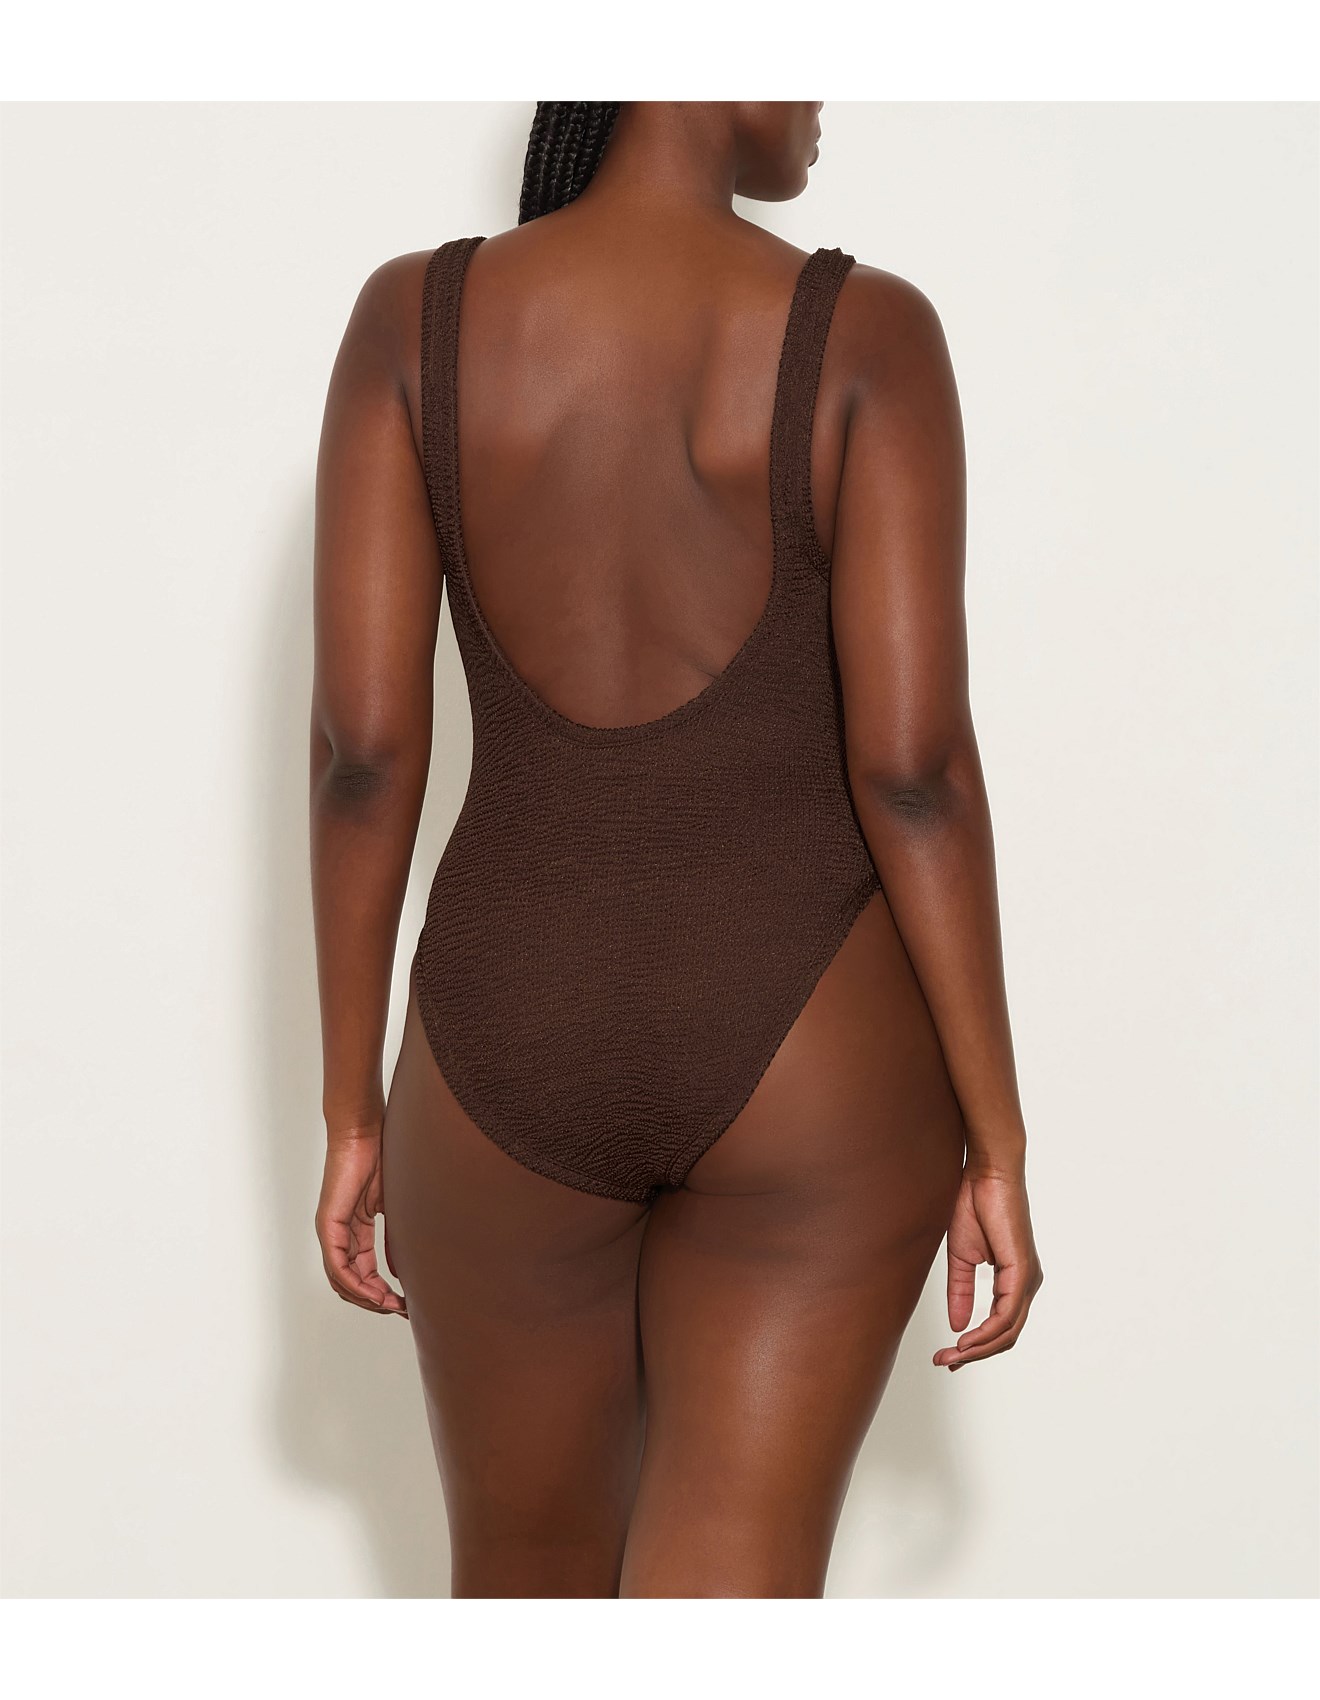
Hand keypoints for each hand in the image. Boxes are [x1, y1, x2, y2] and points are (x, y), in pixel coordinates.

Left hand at [315, 1127, 407, 1317]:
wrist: (365, 1132)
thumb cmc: (382, 1158)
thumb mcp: (393, 1207)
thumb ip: (394, 1239)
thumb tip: (400, 1272)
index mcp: (354, 1230)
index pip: (362, 1273)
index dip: (382, 1292)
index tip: (404, 1303)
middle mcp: (338, 1234)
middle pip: (350, 1283)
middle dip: (375, 1301)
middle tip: (401, 1310)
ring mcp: (331, 1231)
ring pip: (341, 1280)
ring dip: (366, 1298)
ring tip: (391, 1306)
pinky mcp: (328, 1225)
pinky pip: (336, 1265)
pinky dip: (355, 1284)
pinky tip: (375, 1293)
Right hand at [933, 1161, 1041, 1369]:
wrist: (986, 1174)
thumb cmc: (975, 1205)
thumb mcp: (961, 1257)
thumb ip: (960, 1291)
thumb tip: (957, 1326)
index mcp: (1014, 1280)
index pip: (1000, 1326)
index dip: (975, 1346)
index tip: (947, 1355)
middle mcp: (1027, 1283)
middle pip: (1006, 1336)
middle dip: (975, 1354)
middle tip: (946, 1362)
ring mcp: (1028, 1279)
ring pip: (1008, 1332)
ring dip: (979, 1349)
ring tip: (952, 1355)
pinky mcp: (1023, 1271)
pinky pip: (1007, 1314)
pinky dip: (987, 1333)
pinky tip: (967, 1340)